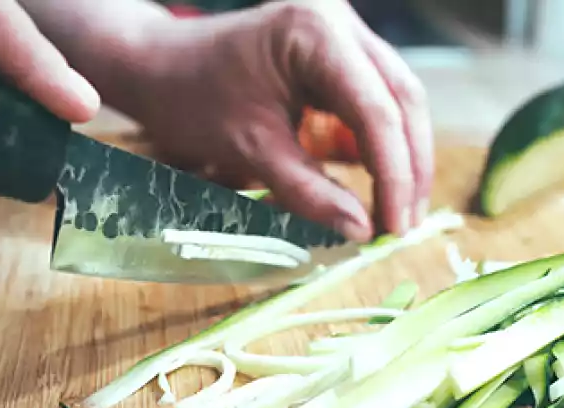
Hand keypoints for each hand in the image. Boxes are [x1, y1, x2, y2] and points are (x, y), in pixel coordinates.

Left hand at [96, 1, 432, 241]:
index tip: (394, 227)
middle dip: (408, 167)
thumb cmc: (190, 100)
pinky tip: (381, 183)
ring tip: (397, 212)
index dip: (393, 174)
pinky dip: (381, 142)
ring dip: (402, 156)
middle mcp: (337, 19)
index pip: (375, 110)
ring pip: (397, 98)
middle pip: (401, 98)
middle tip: (403, 225)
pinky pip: (376, 97)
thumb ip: (309, 192)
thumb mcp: (250, 151)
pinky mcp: (337, 51)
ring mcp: (341, 31)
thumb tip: (361, 231)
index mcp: (315, 31)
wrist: (155, 67)